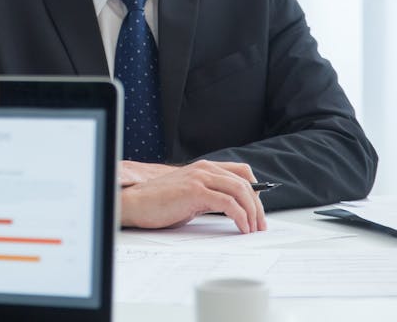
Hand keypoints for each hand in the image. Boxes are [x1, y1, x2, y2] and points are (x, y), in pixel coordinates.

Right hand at [121, 159, 267, 233]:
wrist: (135, 203)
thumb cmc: (158, 203)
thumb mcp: (190, 196)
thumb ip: (209, 196)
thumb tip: (232, 209)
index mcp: (204, 168)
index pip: (241, 171)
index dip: (255, 189)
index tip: (258, 208)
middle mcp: (204, 169)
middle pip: (245, 183)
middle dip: (258, 206)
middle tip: (260, 224)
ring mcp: (200, 178)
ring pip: (241, 191)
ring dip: (252, 212)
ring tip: (253, 229)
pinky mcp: (196, 192)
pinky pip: (229, 203)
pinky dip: (240, 217)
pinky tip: (241, 227)